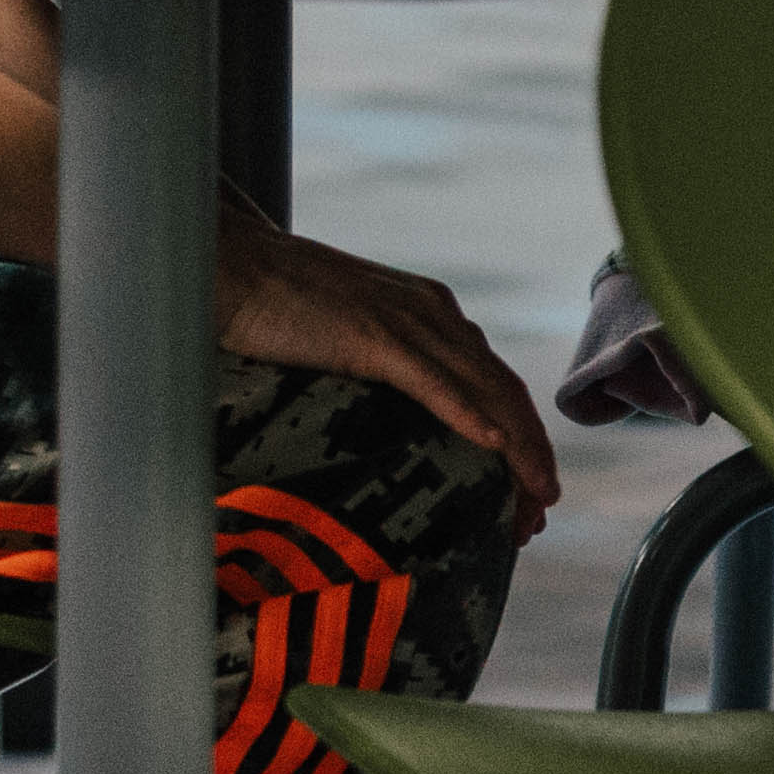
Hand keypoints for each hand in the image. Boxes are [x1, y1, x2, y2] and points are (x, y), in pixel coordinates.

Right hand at [216, 208, 564, 521]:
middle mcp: (435, 314)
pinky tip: (495, 446)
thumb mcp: (348, 338)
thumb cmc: (274, 308)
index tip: (530, 486)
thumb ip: (381, 366)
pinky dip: (469, 414)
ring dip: (517, 448)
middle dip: (531, 453)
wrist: (231, 264)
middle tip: (542, 508)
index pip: (493, 381)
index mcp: (431, 314)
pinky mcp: (375, 335)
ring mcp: (408, 322)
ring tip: (536, 496)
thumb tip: (392, 424)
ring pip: (484, 390)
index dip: (520, 434)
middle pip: (503, 391)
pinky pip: (434, 382)